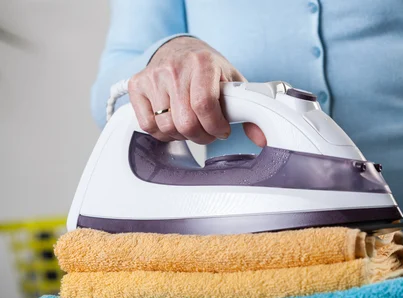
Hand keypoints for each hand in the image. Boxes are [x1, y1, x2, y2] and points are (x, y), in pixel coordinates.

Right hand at [128, 36, 264, 145]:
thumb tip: (261, 137)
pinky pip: (148, 125)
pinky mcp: (137, 86)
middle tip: (208, 132)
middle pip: (185, 122)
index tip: (222, 131)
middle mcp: (175, 68)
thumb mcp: (233, 82)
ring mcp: (153, 77)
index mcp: (202, 63)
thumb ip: (249, 108)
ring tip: (192, 126)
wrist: (181, 49)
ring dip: (183, 136)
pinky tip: (173, 124)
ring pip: (167, 127)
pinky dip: (162, 133)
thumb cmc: (209, 69)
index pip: (204, 105)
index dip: (215, 126)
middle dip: (201, 136)